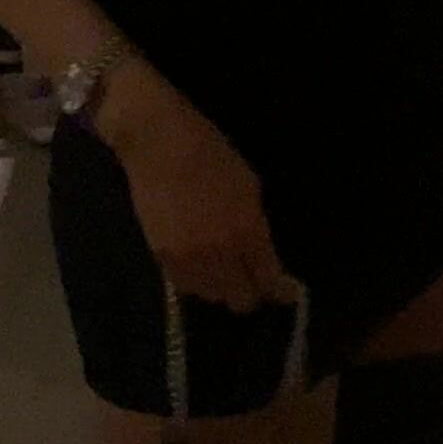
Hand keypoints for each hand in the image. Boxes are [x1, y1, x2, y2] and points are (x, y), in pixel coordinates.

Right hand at [93, 60, 300, 315]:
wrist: (159, 144)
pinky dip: (195, 280)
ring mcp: (189, 259)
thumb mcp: (248, 186)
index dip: (279, 290)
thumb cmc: (210, 154)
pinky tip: (196, 261)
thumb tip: (262, 255)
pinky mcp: (162, 258)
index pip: (269, 280)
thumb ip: (256, 227)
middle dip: (248, 290)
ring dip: (219, 285)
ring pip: (211, 296)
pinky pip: (186, 285)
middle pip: (240, 299)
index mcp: (247, 231)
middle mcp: (220, 253)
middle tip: (248, 275)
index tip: (283, 291)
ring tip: (218, 265)